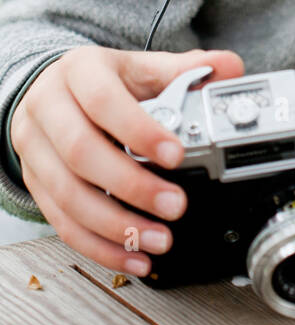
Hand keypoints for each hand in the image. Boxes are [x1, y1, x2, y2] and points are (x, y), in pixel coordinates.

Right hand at [9, 45, 243, 278]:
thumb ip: (185, 70)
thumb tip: (229, 69)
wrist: (52, 90)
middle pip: (82, 153)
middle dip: (133, 186)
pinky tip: (133, 257)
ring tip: (159, 239)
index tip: (177, 155)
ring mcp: (35, 149)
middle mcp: (48, 108)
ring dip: (117, 225)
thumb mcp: (142, 67)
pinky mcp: (35, 183)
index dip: (139, 130)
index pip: (103, 101)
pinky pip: (62, 223)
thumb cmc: (103, 80)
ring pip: (68, 195)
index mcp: (79, 71)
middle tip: (176, 206)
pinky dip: (100, 246)